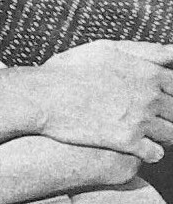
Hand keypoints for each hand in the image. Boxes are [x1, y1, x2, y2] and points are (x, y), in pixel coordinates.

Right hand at [36, 39, 172, 161]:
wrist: (43, 97)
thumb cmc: (69, 70)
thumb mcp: (106, 49)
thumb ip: (144, 50)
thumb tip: (172, 51)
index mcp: (148, 72)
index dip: (171, 95)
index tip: (161, 99)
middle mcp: (150, 96)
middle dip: (169, 115)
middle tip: (149, 117)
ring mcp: (140, 120)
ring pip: (171, 134)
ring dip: (163, 135)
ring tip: (147, 134)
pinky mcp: (127, 142)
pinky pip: (154, 154)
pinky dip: (150, 152)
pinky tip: (139, 148)